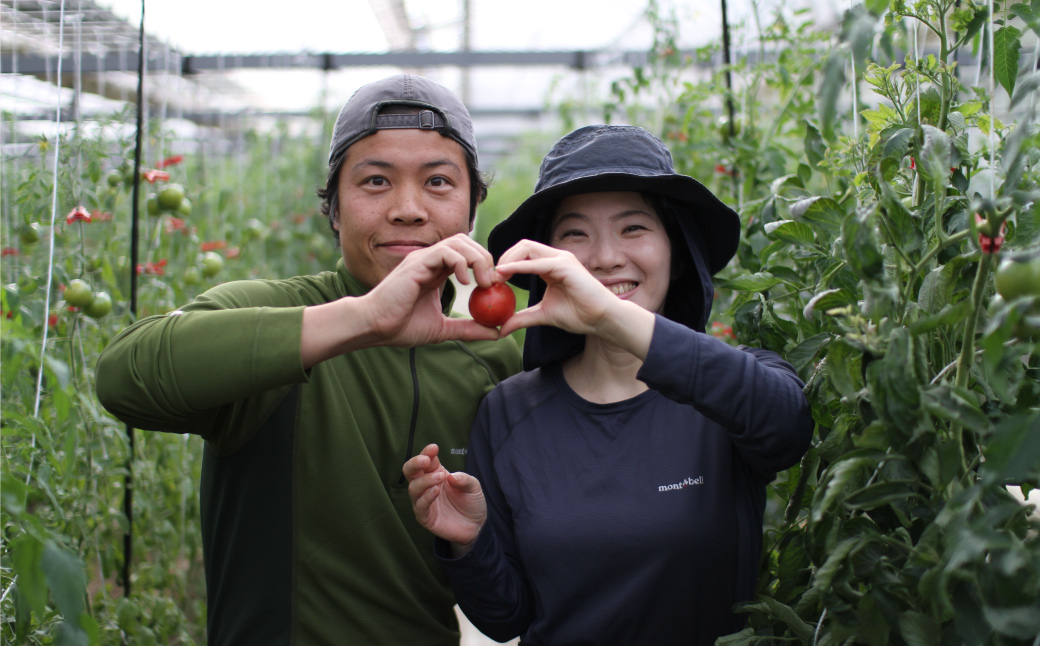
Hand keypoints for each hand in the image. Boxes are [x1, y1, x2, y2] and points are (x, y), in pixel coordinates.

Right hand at [302, 234, 500, 366]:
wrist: (374, 328)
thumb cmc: (400, 327)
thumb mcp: (442, 329)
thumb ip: (468, 329)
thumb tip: (496, 333)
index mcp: (436, 271)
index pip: (466, 254)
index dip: (485, 264)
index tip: (497, 285)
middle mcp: (430, 260)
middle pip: (466, 242)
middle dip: (485, 258)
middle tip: (493, 282)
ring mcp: (422, 259)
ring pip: (458, 242)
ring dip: (477, 259)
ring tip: (483, 282)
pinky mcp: (416, 264)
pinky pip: (444, 251)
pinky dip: (461, 262)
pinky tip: (465, 282)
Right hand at [403, 444, 485, 552]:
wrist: (476, 526)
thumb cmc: (471, 502)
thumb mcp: (474, 487)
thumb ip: (464, 479)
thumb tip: (451, 476)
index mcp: (436, 473)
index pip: (426, 460)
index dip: (427, 453)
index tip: (434, 448)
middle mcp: (426, 486)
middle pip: (410, 471)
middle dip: (414, 463)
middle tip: (425, 460)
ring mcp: (424, 501)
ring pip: (413, 488)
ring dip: (424, 481)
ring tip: (440, 478)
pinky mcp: (425, 517)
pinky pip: (420, 506)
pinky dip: (426, 497)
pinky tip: (436, 491)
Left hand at [495, 240, 655, 357]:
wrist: (601, 319)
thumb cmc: (578, 315)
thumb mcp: (542, 315)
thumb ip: (522, 318)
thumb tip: (500, 330)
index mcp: (550, 266)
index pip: (522, 254)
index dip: (505, 263)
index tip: (491, 280)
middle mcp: (555, 258)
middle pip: (522, 246)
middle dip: (503, 257)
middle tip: (491, 277)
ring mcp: (561, 259)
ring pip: (527, 248)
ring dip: (507, 259)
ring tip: (496, 277)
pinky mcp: (565, 266)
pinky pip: (537, 263)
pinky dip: (519, 267)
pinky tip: (505, 274)